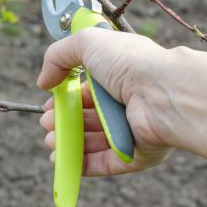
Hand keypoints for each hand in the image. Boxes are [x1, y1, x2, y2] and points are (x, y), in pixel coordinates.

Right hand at [37, 29, 171, 176]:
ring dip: (69, 142)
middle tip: (47, 124)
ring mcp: (132, 130)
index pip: (89, 89)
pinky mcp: (136, 155)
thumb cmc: (130, 63)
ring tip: (51, 141)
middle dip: (63, 121)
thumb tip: (43, 81)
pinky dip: (82, 163)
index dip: (66, 96)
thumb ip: (58, 56)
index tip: (49, 102)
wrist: (163, 93)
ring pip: (94, 141)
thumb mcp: (87, 43)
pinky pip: (106, 163)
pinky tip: (63, 160)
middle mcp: (127, 102)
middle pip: (88, 117)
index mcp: (120, 75)